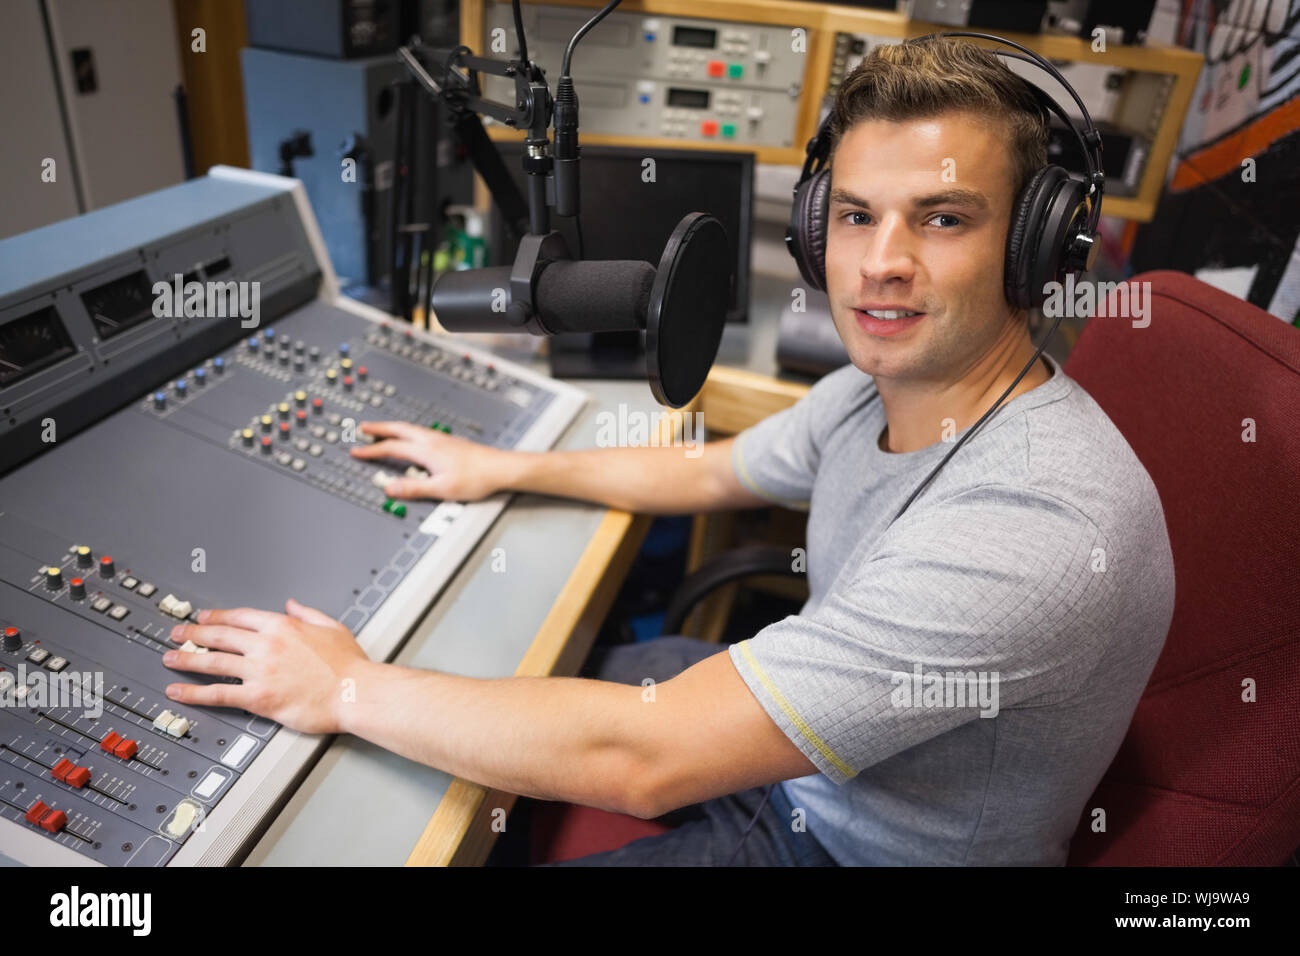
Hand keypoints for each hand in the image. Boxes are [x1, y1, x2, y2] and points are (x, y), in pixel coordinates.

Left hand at [161, 599, 369, 734]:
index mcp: (283, 626)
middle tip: (177, 633)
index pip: (240, 617)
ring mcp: (259, 671)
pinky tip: (178, 691)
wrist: (355, 692)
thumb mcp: (332, 627)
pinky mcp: (257, 697)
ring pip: (212, 662)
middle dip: (194, 633)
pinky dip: (194, 692)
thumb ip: (308, 613)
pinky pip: (217, 693)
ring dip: (186, 658)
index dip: (217, 616)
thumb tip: (293, 603)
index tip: (204, 617)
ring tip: (169, 658)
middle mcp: (266, 645)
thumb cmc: (349, 665)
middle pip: (220, 636)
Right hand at [349, 420, 512, 500]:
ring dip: (392, 428)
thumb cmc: (477, 478)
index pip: (391, 448)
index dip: (371, 450)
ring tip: (382, 430)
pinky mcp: (449, 442)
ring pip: (410, 428)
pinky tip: (411, 437)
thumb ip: (414, 489)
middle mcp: (432, 440)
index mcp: (426, 450)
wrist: (501, 468)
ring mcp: (441, 439)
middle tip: (362, 428)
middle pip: (399, 429)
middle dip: (378, 428)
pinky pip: (420, 431)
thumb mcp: (442, 489)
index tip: (356, 451)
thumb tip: (390, 488)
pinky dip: (406, 431)